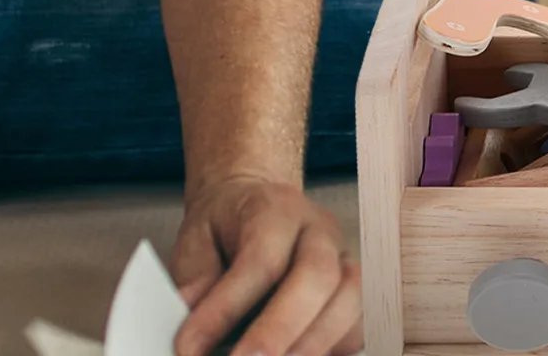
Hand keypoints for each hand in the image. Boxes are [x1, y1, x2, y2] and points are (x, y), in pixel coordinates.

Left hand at [172, 173, 359, 355]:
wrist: (256, 205)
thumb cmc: (226, 228)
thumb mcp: (195, 241)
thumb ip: (195, 278)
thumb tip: (193, 320)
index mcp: (276, 210)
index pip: (260, 260)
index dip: (226, 310)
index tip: (188, 348)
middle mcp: (319, 230)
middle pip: (316, 276)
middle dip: (280, 330)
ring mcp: (343, 258)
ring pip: (349, 298)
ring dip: (313, 344)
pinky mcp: (354, 288)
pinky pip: (358, 321)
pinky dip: (335, 347)